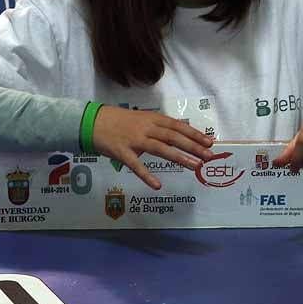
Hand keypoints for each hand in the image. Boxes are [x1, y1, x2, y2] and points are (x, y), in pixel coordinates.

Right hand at [91, 106, 215, 189]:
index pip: (178, 126)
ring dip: (179, 158)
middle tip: (209, 155)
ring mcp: (134, 140)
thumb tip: (182, 131)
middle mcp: (146, 128)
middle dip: (193, 146)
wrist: (93, 121)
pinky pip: (136, 166)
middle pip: (173, 137)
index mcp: (152, 119)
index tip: (209, 142)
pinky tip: (157, 185)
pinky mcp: (122, 153)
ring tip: (195, 166)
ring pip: (161, 149)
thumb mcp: (143, 118)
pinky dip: (147, 176)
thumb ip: (160, 126)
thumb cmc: (120, 121)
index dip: (194, 134)